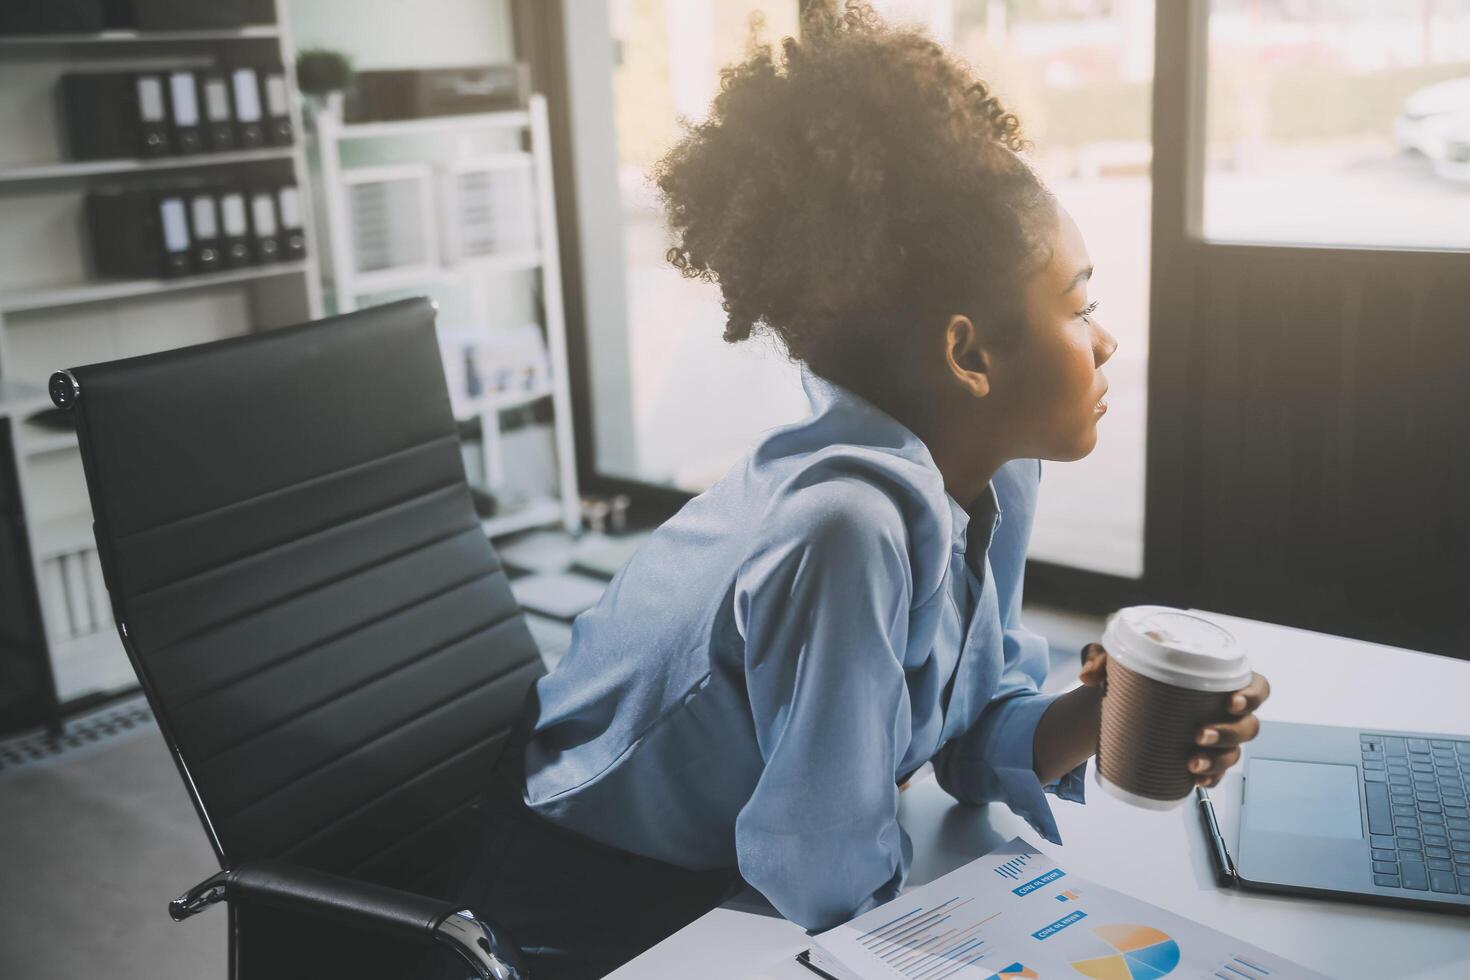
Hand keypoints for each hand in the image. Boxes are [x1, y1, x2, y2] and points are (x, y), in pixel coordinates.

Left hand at [1078, 643, 1269, 787]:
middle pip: (1248, 726)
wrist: (1117, 706)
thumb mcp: (1114, 661)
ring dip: (1217, 761)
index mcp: (1220, 679)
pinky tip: (1195, 781)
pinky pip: (1216, 774)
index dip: (1253, 696)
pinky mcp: (1201, 758)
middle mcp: (1225, 711)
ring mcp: (1217, 738)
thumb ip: (1100, 657)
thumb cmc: (1130, 675)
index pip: (1257, 687)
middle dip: (1228, 734)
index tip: (1231, 701)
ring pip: (1233, 753)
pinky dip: (1208, 779)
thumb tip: (1089, 675)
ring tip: (1190, 762)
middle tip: (1198, 734)